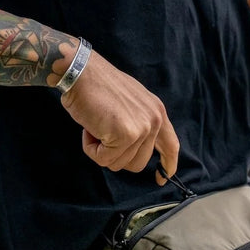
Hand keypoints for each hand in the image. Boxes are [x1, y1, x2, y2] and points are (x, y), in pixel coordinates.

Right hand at [60, 51, 179, 184]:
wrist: (79, 71)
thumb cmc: (96, 86)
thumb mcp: (128, 103)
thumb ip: (137, 123)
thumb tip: (133, 150)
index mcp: (157, 111)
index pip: (170, 146)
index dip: (167, 165)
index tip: (161, 179)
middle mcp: (154, 120)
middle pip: (137, 163)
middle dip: (115, 156)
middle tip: (101, 134)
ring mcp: (142, 128)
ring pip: (119, 164)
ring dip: (100, 150)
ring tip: (95, 126)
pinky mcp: (126, 135)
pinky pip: (104, 159)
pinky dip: (90, 149)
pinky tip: (88, 128)